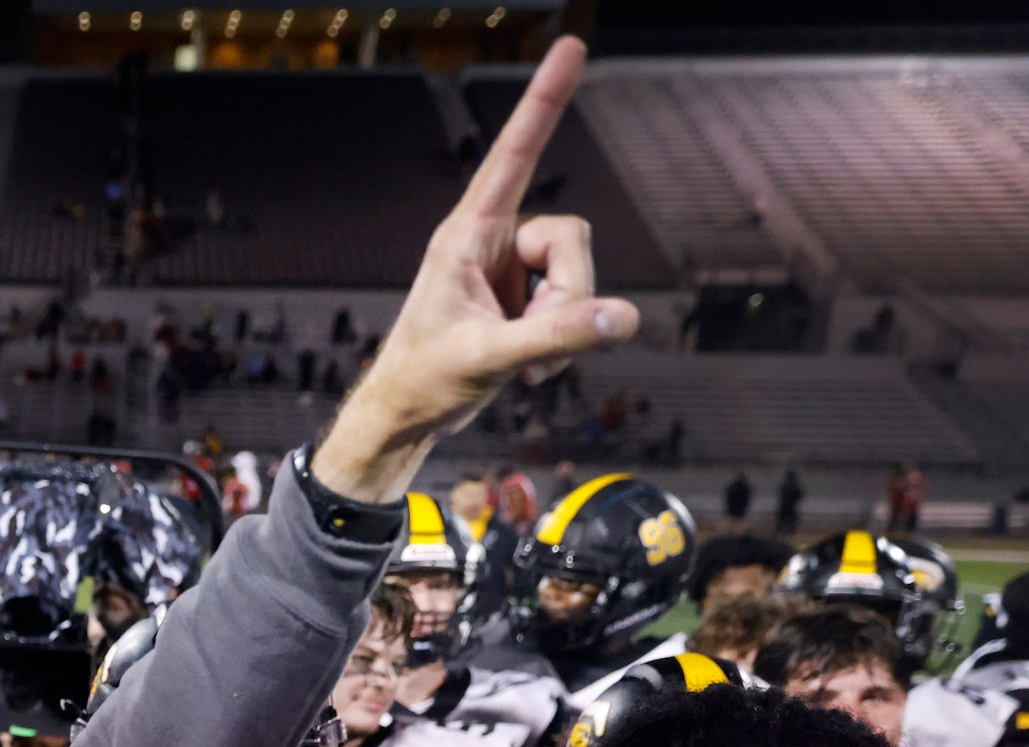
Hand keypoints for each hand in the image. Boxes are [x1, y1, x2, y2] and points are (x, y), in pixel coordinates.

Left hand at [317, 36, 639, 501]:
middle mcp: (493, 242)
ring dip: (563, 324)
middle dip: (569, 293)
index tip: (572, 46)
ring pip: (579, 273)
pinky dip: (563, 341)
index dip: (545, 100)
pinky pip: (575, 305)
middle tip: (534, 344)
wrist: (407, 418)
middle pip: (572, 236)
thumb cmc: (424, 381)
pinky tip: (529, 368)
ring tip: (521, 359)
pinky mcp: (526, 301)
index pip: (516, 153)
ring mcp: (513, 272)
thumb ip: (558, 338)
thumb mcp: (489, 358)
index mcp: (468, 234)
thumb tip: (622, 318)